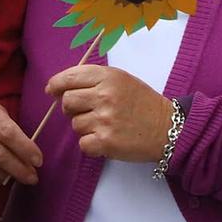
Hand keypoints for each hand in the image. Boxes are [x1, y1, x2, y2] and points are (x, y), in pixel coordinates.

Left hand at [45, 64, 172, 162]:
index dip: (56, 84)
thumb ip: (93, 79)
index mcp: (108, 77)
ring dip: (85, 127)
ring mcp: (105, 120)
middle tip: (87, 111)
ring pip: (75, 124)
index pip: (69, 77)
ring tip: (105, 125)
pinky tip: (106, 139)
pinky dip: (91, 144)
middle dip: (71, 108)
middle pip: (67, 102)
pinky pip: (83, 143)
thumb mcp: (121, 80)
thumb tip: (57, 88)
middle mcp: (105, 96)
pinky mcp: (106, 142)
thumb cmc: (143, 103)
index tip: (52, 90)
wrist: (168, 128)